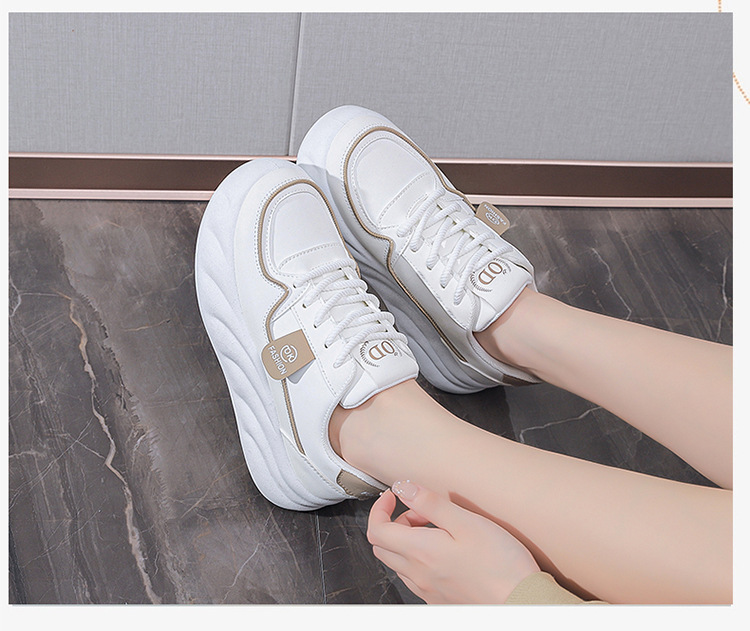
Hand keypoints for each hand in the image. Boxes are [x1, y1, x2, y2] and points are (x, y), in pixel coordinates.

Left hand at [367, 481, 539, 603]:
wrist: (522, 602)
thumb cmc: (500, 563)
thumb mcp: (466, 521)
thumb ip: (430, 503)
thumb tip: (404, 488)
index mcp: (420, 551)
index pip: (376, 530)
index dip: (379, 508)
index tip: (394, 495)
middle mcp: (418, 574)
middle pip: (383, 546)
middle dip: (394, 522)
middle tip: (420, 512)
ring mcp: (427, 590)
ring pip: (397, 562)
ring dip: (406, 541)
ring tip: (436, 529)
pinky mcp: (440, 601)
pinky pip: (414, 578)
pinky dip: (418, 559)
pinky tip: (445, 552)